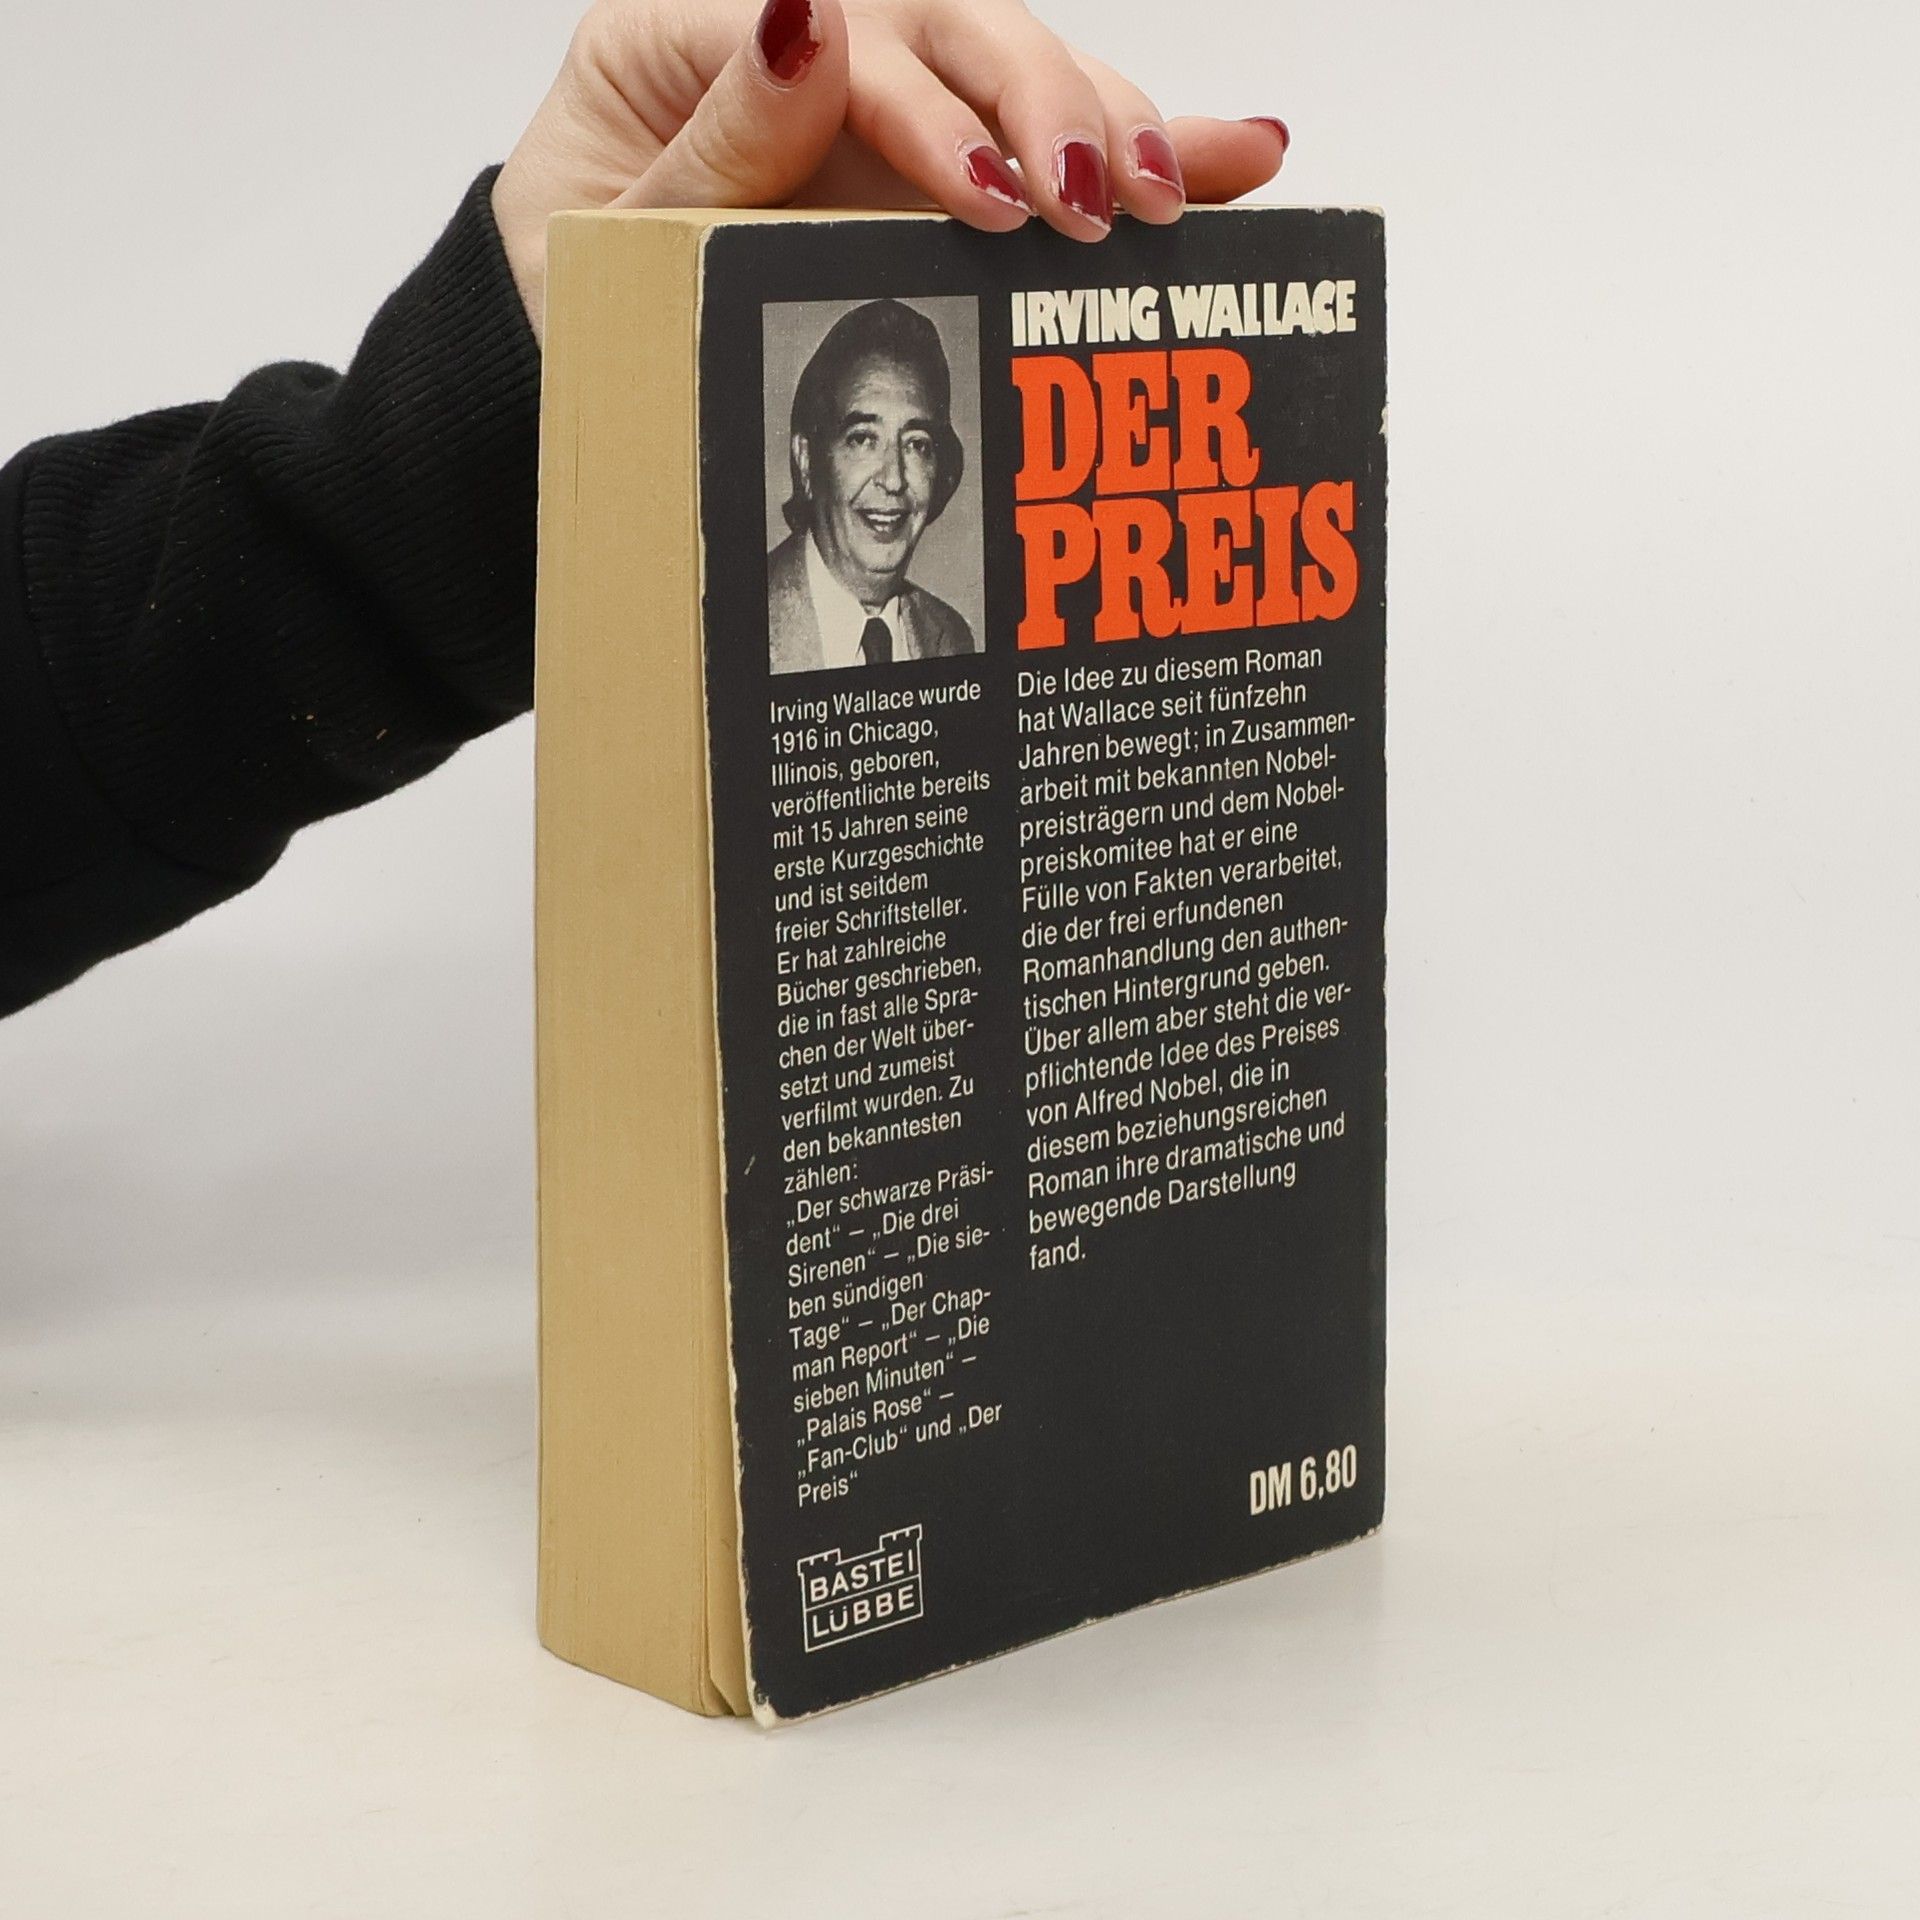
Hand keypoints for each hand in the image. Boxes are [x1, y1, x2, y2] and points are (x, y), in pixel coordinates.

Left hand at [493, 0, 1291, 336]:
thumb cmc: (580, 278)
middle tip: (1094, 201)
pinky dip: (1141, 143)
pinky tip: (1240, 153)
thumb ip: (704, 150)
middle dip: (1039, 105)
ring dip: (1110, 123)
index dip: (925, 109)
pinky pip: (1041, 139)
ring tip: (1175, 194)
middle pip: (954, 22)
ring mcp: (880, 93)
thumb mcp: (603, 226)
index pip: (840, 38)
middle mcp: (806, 40)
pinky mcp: (935, 156)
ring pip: (1017, 67)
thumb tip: (809, 29)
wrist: (580, 330)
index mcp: (692, 30)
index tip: (986, 195)